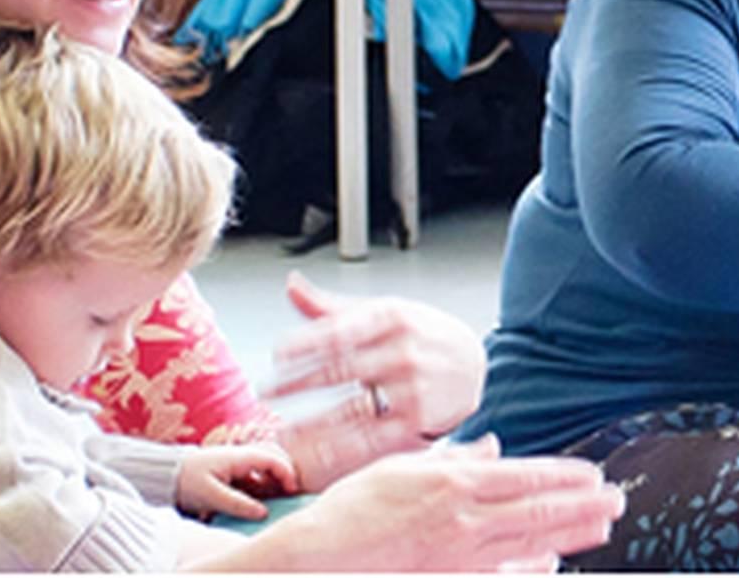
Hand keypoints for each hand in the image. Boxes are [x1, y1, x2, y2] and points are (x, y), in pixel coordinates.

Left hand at [177, 442, 297, 521]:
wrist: (163, 475)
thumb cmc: (186, 480)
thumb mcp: (211, 495)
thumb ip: (237, 504)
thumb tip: (263, 513)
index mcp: (239, 457)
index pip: (273, 460)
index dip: (287, 473)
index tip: (292, 490)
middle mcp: (241, 459)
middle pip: (272, 464)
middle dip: (283, 479)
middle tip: (288, 497)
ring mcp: (236, 466)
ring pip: (263, 474)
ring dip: (271, 487)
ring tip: (273, 504)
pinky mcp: (230, 475)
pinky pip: (252, 482)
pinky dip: (258, 492)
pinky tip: (255, 505)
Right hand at [261, 436, 623, 570]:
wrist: (313, 559)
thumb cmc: (351, 510)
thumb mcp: (402, 468)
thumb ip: (453, 458)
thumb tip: (492, 446)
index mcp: (453, 482)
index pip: (526, 476)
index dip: (566, 476)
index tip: (595, 475)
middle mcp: (463, 518)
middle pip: (539, 510)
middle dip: (584, 505)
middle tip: (619, 500)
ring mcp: (458, 555)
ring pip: (529, 542)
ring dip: (570, 534)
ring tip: (602, 527)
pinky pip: (501, 574)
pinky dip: (530, 569)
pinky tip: (552, 565)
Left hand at [268, 272, 485, 490]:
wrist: (472, 364)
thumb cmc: (421, 335)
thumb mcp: (383, 311)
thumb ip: (332, 307)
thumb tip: (291, 285)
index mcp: (392, 318)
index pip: (341, 330)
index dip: (306, 342)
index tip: (278, 354)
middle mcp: (404, 352)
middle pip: (341, 369)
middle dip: (298, 383)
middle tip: (266, 393)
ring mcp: (412, 388)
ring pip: (353, 408)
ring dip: (313, 424)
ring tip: (283, 433)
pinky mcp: (417, 421)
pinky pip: (372, 437)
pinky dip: (341, 447)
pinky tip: (316, 453)